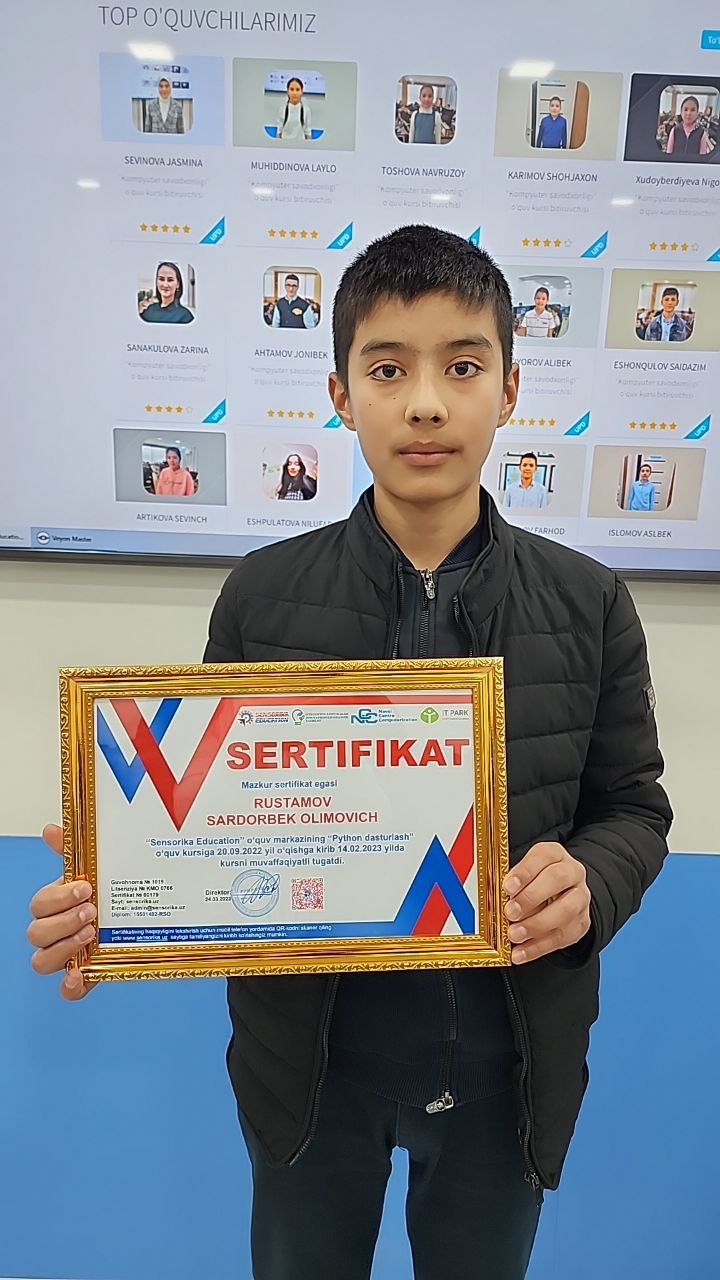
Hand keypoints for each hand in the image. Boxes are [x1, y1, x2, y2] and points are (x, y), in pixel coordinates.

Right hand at [26, 824, 94, 999]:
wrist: (141, 914)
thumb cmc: (110, 892)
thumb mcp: (98, 867)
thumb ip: (73, 849)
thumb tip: (51, 829)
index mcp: (56, 904)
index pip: (39, 904)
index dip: (58, 899)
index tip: (85, 887)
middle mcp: (55, 931)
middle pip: (36, 933)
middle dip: (63, 921)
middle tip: (92, 910)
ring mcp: (67, 955)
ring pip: (41, 960)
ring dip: (63, 947)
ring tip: (91, 933)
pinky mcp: (84, 977)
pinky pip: (66, 990)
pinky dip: (69, 986)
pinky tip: (80, 975)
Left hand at [503, 842, 590, 964]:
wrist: (560, 896)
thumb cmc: (531, 883)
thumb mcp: (520, 875)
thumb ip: (509, 883)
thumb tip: (491, 898)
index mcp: (554, 854)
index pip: (544, 856)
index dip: (525, 871)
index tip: (507, 887)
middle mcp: (572, 872)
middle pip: (558, 879)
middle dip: (531, 896)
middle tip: (510, 912)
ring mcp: (580, 898)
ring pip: (566, 910)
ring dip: (537, 925)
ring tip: (514, 935)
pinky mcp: (580, 923)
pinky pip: (562, 937)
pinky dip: (538, 947)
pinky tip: (519, 953)